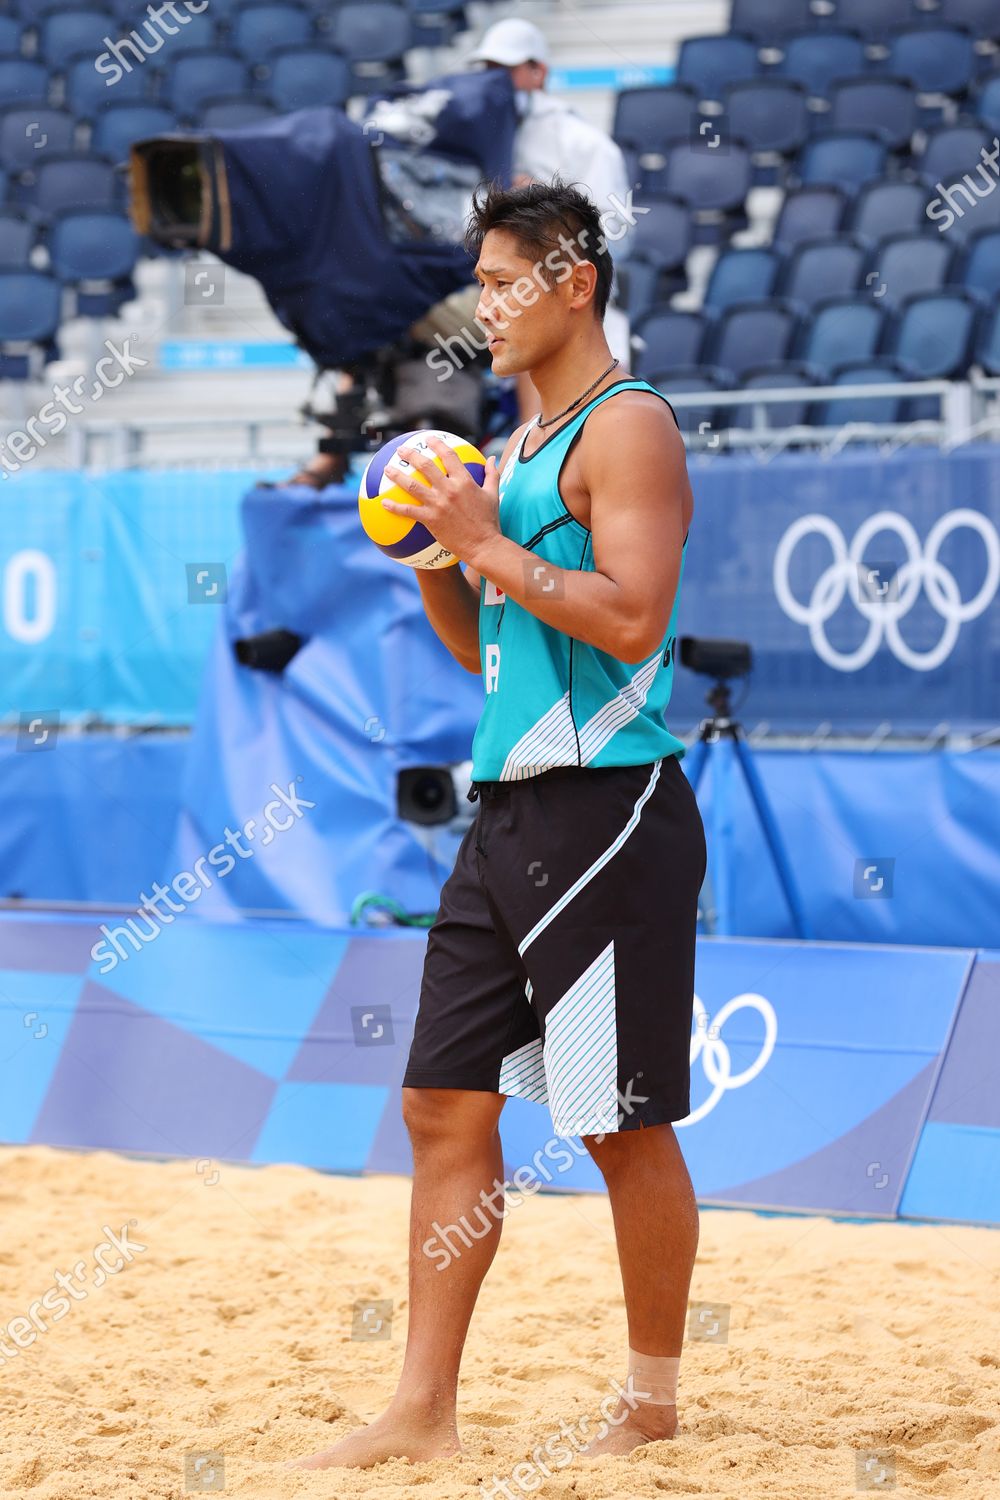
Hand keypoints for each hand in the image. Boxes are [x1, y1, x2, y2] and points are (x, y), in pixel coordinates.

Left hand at [382, 436, 499, 565]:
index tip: (428, 439)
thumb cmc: (489, 521)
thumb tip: (492, 459)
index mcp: (464, 481)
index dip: (437, 444)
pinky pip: (408, 511)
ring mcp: (438, 504)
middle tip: (401, 450)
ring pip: (412, 486)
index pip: (448, 456)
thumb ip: (491, 474)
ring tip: (387, 469)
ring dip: (397, 476)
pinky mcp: (430, 520)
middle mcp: (449, 490)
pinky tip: (384, 503)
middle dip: (411, 455)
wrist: (483, 545)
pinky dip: (394, 507)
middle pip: (425, 466)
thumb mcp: (493, 494)